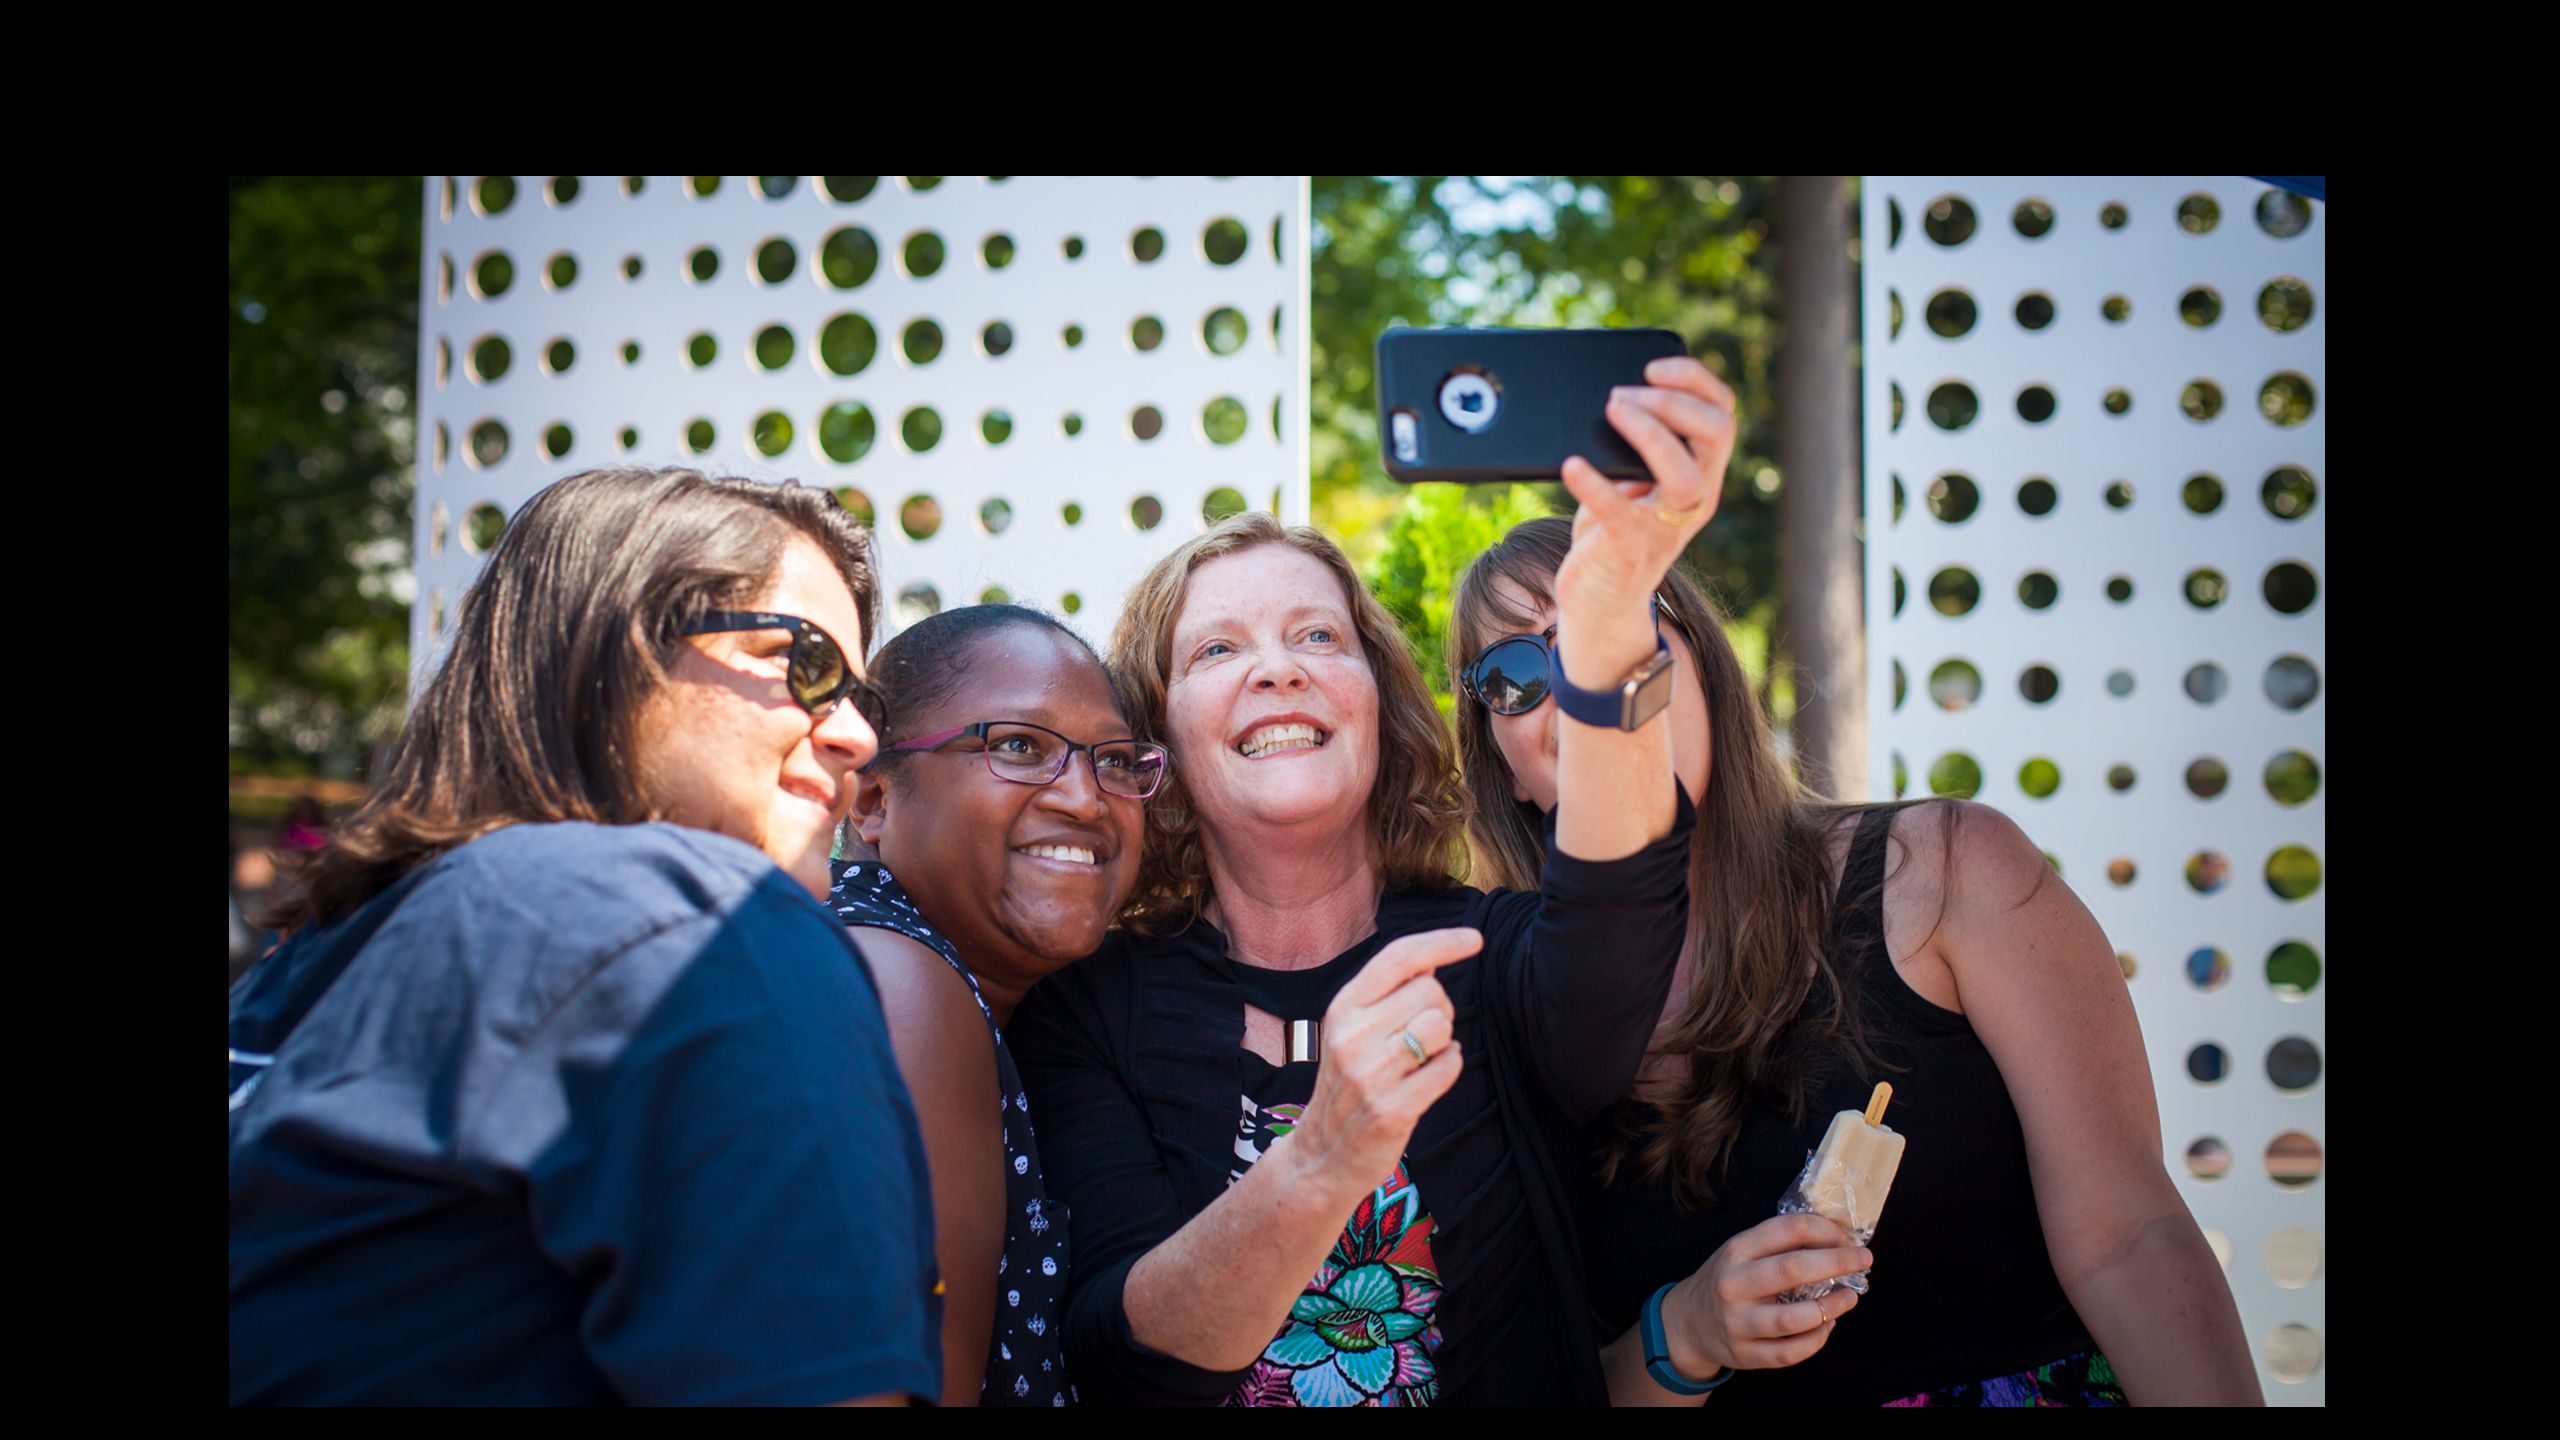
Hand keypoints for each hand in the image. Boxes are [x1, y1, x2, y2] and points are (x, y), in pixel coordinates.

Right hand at [1272, 928, 1476, 1200]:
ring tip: (1423, 1058)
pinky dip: (1449, 1067)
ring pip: (1441, 1026)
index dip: (1442, 941)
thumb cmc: (1348, 1082)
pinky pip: (1447, 1067)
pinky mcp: (1391, 1109)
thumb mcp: (1353, 1029)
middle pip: (1430, 991)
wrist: (1322, 1154)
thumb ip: (1388, 994)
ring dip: (1445, 1040)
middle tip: (1422, 1036)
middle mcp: (1351, 1035)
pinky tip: (1428, 1078)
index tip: (1476, 939)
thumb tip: (1433, 958)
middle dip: (1441, 1009)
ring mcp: (1369, 1074)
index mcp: (1343, 1007)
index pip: (1399, 957)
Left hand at [1555, 355, 1736, 620]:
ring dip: (1650, 434)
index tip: (1654, 365)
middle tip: (1622, 395)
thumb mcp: (1633, 480)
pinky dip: (1595, 484)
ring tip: (1612, 412)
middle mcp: (1696, 497)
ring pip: (1684, 476)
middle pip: (1716, 435)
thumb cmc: (1614, 529)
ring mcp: (1667, 526)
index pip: (1723, 415)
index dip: (1696, 381)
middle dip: (1672, 402)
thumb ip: (1634, 444)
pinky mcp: (1631, 549)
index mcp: (1701, 472)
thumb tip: (1610, 393)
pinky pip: (1620, 513)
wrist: (1602, 600)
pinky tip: (1572, 464)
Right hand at [1663, 1213, 1869, 1377]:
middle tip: (1864, 1260)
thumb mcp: (1742, 1251)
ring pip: (1795, 1317)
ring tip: (1850, 1297)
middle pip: (1794, 1269)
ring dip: (1833, 1306)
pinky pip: (1791, 1352)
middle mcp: (1734, 1284)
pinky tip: (1827, 1326)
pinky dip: (1817, 1339)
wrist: (1687, 1323)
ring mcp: (1738, 1322)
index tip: (1847, 1238)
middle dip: (1839, 1262)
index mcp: (1736, 1250)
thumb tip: (1837, 1237)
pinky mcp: (1746, 1355)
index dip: (1826, 1230)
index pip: (1789, 1229)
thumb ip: (1780, 1244)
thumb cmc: (1727, 1280)